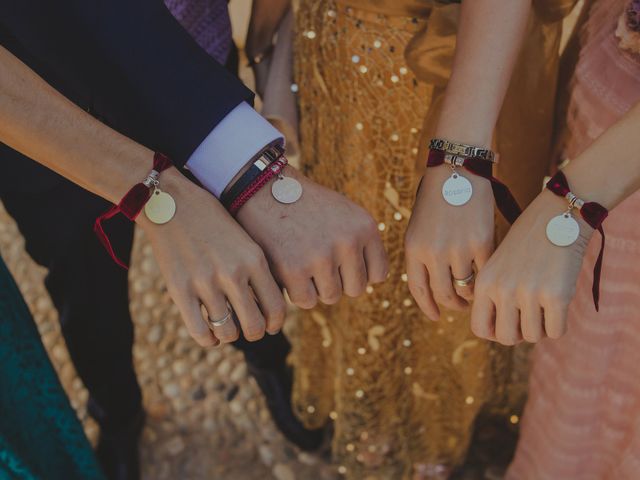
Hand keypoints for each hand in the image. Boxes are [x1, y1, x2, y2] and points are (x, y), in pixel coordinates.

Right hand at [137, 170, 285, 346]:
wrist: (172, 202)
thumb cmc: (213, 221)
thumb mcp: (245, 240)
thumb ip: (257, 271)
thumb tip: (267, 308)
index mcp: (254, 259)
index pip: (277, 308)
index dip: (275, 323)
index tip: (271, 325)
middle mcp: (233, 272)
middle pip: (255, 326)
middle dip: (256, 333)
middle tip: (251, 329)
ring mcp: (205, 282)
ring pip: (228, 332)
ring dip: (231, 335)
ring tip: (229, 329)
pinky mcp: (179, 289)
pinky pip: (200, 331)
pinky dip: (208, 340)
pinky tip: (210, 335)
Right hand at [236, 166, 387, 307]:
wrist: (264, 191)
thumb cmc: (307, 206)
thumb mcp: (345, 213)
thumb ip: (363, 243)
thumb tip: (373, 280)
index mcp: (365, 227)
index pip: (378, 273)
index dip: (358, 271)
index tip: (341, 261)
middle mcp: (347, 242)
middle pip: (355, 289)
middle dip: (338, 281)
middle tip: (318, 262)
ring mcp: (321, 257)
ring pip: (331, 297)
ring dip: (317, 286)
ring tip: (303, 261)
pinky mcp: (294, 270)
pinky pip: (306, 301)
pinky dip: (297, 291)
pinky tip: (289, 269)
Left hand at [405, 165, 493, 319]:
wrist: (457, 169)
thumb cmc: (436, 197)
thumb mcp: (419, 227)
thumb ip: (422, 255)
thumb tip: (432, 286)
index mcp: (413, 248)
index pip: (418, 288)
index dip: (427, 306)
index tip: (435, 315)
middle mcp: (433, 252)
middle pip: (442, 293)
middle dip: (451, 304)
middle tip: (458, 307)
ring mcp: (458, 248)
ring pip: (465, 286)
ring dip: (469, 295)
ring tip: (472, 294)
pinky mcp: (482, 242)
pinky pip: (484, 272)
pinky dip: (485, 279)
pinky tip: (486, 278)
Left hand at [471, 190, 591, 344]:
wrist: (558, 215)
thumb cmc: (528, 241)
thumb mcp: (499, 264)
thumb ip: (494, 294)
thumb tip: (499, 332)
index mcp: (485, 282)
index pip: (480, 328)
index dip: (494, 332)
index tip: (507, 325)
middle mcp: (503, 290)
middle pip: (506, 338)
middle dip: (519, 334)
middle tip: (529, 319)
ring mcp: (529, 293)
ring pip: (533, 336)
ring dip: (541, 327)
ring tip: (544, 307)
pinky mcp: (556, 295)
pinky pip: (555, 332)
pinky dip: (558, 325)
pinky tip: (559, 307)